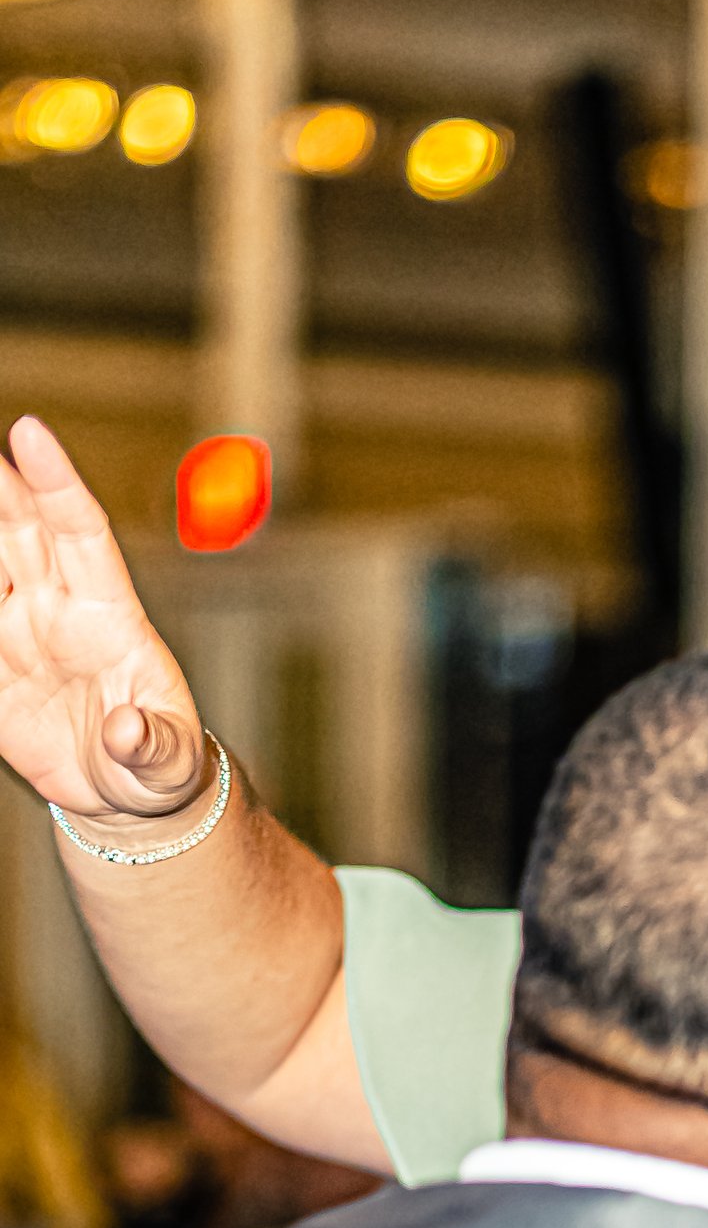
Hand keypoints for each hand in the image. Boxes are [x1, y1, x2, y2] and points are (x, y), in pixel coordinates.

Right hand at [0, 415, 208, 826]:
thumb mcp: (170, 764)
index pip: (83, 533)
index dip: (57, 482)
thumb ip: (153, 745)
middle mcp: (58, 608)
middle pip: (20, 528)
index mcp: (112, 617)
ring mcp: (17, 630)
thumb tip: (126, 732)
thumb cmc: (159, 765)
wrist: (123, 795)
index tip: (28, 432)